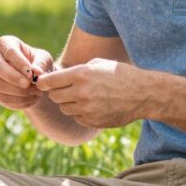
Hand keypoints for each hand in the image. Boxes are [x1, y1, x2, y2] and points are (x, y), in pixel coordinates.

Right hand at [0, 35, 54, 109]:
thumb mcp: (45, 60)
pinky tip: (31, 99)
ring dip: (17, 91)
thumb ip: (42, 63)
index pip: (9, 50)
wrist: (35, 80)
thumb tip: (36, 71)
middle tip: (27, 84)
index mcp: (6, 43)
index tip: (31, 73)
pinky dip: (17, 101)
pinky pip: (0, 98)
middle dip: (12, 77)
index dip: (19, 62)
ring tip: (36, 92)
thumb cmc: (38, 63)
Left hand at [35, 58, 150, 127]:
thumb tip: (57, 77)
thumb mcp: (98, 64)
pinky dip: (80, 112)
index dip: (43, 82)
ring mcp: (86, 109)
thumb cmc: (120, 74)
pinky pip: (76, 117)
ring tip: (83, 96)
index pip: (48, 82)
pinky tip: (93, 105)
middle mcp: (81, 93)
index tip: (42, 83)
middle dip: (57, 92)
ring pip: (64, 108)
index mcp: (81, 75)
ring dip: (69, 103)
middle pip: (54, 96)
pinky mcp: (92, 121)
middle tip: (66, 88)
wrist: (143, 94)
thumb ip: (77, 70)